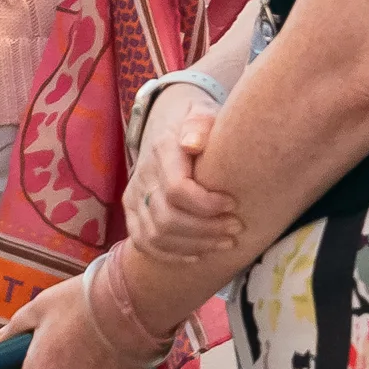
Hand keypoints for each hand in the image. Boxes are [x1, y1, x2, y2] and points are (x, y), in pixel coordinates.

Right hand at [127, 96, 244, 264]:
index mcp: (162, 149)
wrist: (172, 124)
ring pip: (157, 235)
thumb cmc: (199, 124)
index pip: (177, 189)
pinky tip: (198, 256)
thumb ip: (200, 124)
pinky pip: (143, 242)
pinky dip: (171, 255)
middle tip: (236, 228)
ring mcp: (134, 194)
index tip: (234, 204)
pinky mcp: (132, 210)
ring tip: (225, 243)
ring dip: (195, 245)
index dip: (207, 205)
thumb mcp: (203, 113)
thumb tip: (192, 144)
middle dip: (207, 230)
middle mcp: (143, 173)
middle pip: (168, 218)